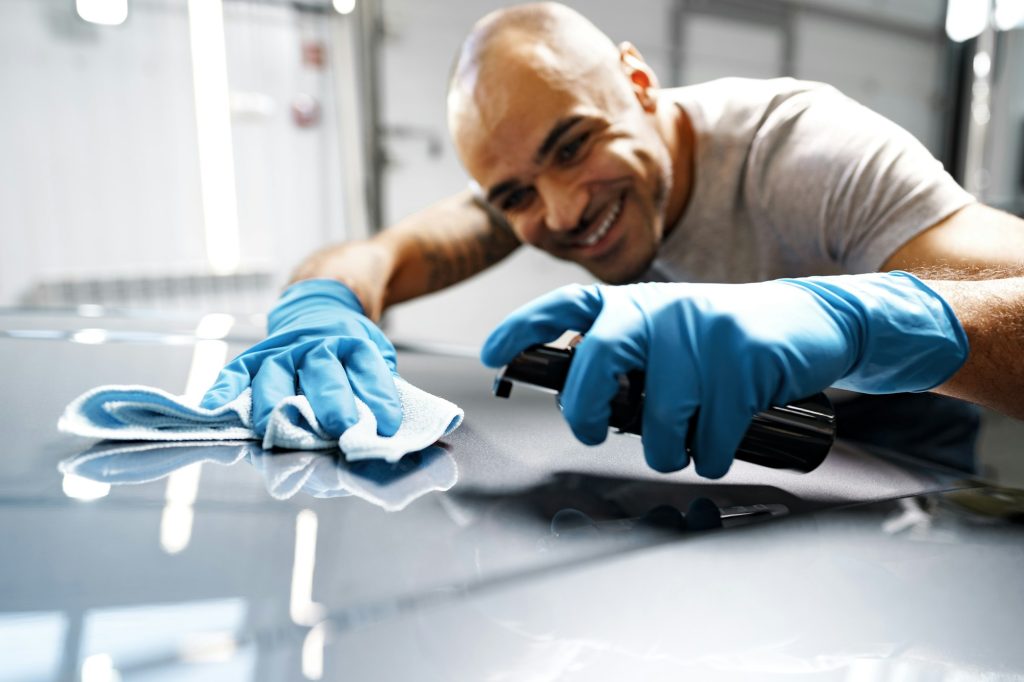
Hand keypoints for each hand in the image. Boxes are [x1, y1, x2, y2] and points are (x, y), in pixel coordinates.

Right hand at [201, 279, 401, 436]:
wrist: (322, 305)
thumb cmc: (350, 347)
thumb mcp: (376, 357)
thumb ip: (378, 389)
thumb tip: (383, 433)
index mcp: (353, 343)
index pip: (367, 368)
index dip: (378, 396)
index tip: (387, 425)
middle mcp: (317, 344)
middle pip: (323, 370)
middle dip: (331, 401)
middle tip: (340, 428)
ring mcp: (284, 348)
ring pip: (276, 371)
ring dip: (273, 400)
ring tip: (273, 428)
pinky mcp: (258, 354)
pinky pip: (237, 370)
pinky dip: (224, 388)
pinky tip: (214, 408)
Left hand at [481, 273, 967, 476]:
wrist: (816, 320)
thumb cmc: (729, 340)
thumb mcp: (671, 334)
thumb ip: (629, 358)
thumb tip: (583, 403)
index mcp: (636, 303)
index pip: (567, 306)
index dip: (523, 328)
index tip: (492, 355)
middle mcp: (660, 308)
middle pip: (596, 362)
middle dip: (584, 410)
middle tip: (591, 431)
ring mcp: (701, 329)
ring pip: (659, 419)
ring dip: (672, 449)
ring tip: (690, 441)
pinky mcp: (741, 357)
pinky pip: (710, 435)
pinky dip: (715, 453)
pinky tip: (725, 440)